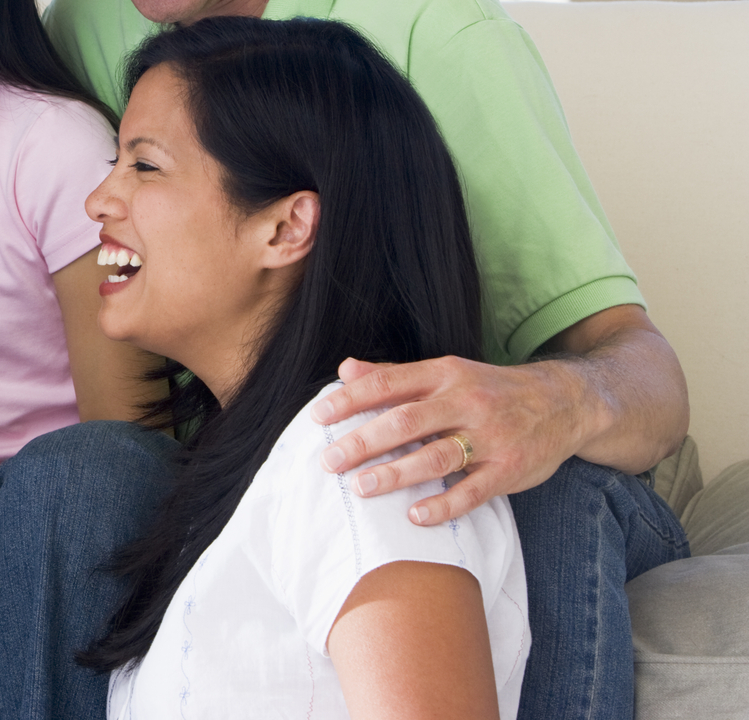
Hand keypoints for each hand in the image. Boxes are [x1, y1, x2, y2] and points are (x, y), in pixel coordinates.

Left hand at [312, 355, 590, 526]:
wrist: (566, 401)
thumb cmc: (491, 390)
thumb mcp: (447, 372)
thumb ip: (396, 375)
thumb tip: (346, 370)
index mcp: (444, 374)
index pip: (388, 384)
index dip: (350, 399)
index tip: (318, 417)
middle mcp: (465, 402)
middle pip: (406, 421)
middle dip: (363, 441)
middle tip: (330, 461)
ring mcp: (490, 436)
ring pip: (436, 456)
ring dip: (396, 473)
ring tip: (362, 487)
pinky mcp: (510, 469)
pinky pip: (473, 490)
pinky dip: (444, 505)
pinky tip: (415, 515)